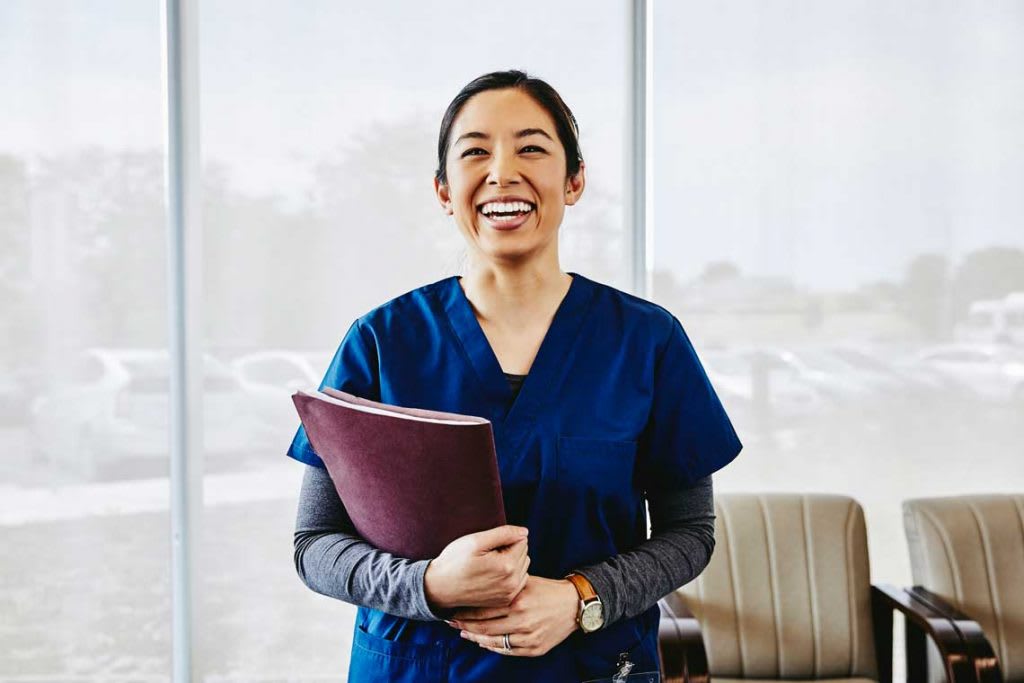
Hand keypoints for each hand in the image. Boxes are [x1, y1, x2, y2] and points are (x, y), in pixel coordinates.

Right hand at [424, 525, 529, 609]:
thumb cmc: (455, 561)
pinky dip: (510, 575)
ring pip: (523, 567)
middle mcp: (512, 583)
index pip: (522, 540)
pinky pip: (518, 580)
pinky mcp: (505, 600)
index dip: (505, 538)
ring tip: (489, 565)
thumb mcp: (476, 541)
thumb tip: (525, 532)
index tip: (488, 546)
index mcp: (507, 566)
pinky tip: (492, 575)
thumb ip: (504, 533)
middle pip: (524, 554)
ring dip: (511, 562)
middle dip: (510, 550)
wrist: (440, 587)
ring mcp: (509, 594)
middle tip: (487, 555)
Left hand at [446, 575, 579, 656]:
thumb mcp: (526, 581)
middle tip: (451, 623)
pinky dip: (492, 647)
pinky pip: (507, 651)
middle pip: (484, 627)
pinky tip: (483, 642)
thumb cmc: (547, 590)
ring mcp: (528, 637)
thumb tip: (479, 586)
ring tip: (464, 633)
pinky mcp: (534, 649)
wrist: (574, 605)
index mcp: (517, 601)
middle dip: (464, 626)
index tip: (452, 610)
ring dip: (475, 638)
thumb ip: (505, 586)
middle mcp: (522, 620)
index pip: (483, 609)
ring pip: (494, 642)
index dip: (465, 612)